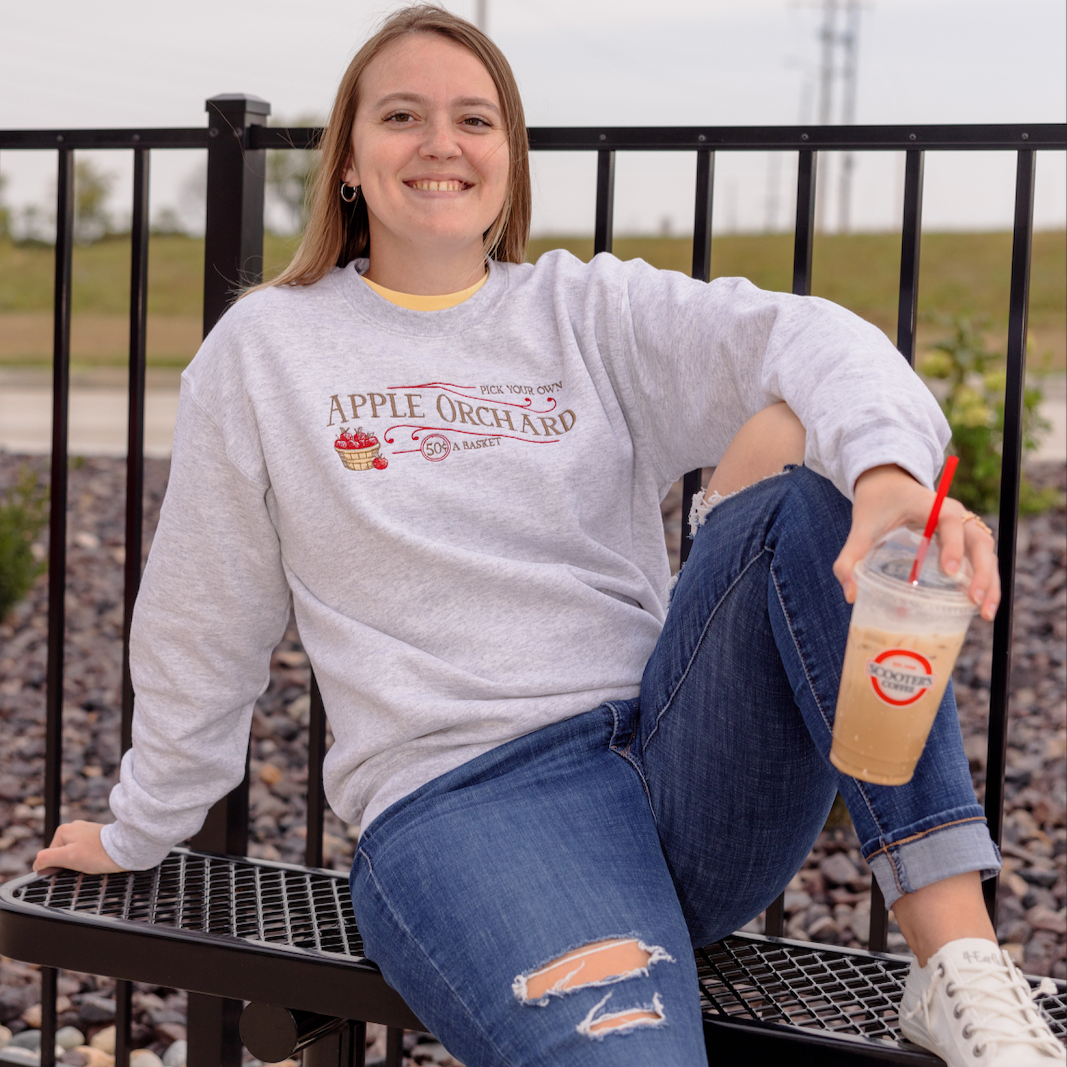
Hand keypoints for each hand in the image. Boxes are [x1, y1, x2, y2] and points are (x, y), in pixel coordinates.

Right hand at [33, 821, 125, 875]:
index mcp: (64, 831)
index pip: (49, 856)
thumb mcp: (68, 856)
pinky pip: (87, 853)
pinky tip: (98, 861)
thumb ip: (47, 858)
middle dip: (70, 865)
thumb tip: (37, 864)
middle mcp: (75, 828)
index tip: (71, 869)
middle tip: (83, 866)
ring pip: (75, 855)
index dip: (56, 868)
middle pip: (62, 855)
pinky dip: (90, 860)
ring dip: (81, 863)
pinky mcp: (98, 838)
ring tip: (93, 863)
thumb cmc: (99, 853)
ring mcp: (87, 832)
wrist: (128, 848)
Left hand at [832, 464, 999, 621]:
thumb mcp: (860, 529)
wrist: (887, 487)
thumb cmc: (876, 507)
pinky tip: (981, 608)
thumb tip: (850, 596)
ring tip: (984, 613)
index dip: (952, 545)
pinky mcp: (964, 540)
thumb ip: (850, 559)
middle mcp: (955, 514)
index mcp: (930, 505)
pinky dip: (986, 581)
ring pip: (986, 552)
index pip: (949, 521)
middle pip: (979, 540)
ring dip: (990, 582)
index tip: (948, 572)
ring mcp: (963, 527)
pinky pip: (982, 559)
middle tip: (974, 601)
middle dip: (981, 572)